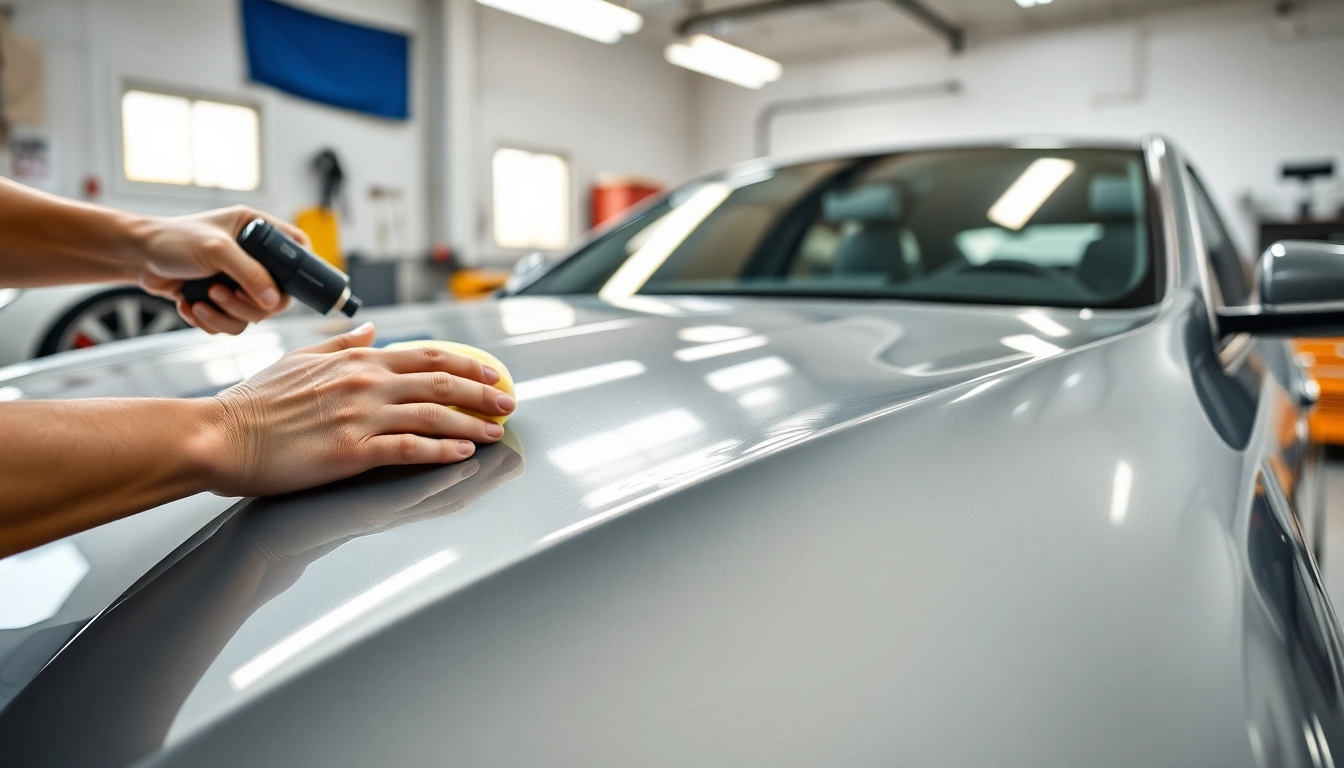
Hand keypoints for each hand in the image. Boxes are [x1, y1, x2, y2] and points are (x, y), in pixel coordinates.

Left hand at [135, 206, 309, 334]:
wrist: (136, 257)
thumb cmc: (173, 240)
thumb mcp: (216, 251)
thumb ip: (250, 274)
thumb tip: (275, 302)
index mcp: (258, 231)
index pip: (298, 250)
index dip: (300, 272)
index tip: (285, 288)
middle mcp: (253, 256)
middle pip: (277, 295)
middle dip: (248, 304)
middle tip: (223, 295)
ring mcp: (238, 280)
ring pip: (253, 315)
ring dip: (225, 316)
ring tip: (201, 301)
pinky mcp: (222, 299)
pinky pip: (232, 323)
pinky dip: (211, 322)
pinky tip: (190, 306)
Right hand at [200, 323, 516, 496]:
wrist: (219, 436)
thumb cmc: (254, 403)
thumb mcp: (299, 359)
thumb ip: (341, 343)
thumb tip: (372, 328)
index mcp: (355, 360)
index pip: (426, 354)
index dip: (467, 364)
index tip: (492, 373)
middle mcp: (363, 383)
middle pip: (440, 381)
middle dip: (483, 391)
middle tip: (510, 401)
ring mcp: (359, 416)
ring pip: (433, 415)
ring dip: (472, 423)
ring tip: (497, 431)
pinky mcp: (350, 452)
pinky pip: (408, 449)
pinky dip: (441, 450)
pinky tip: (463, 454)